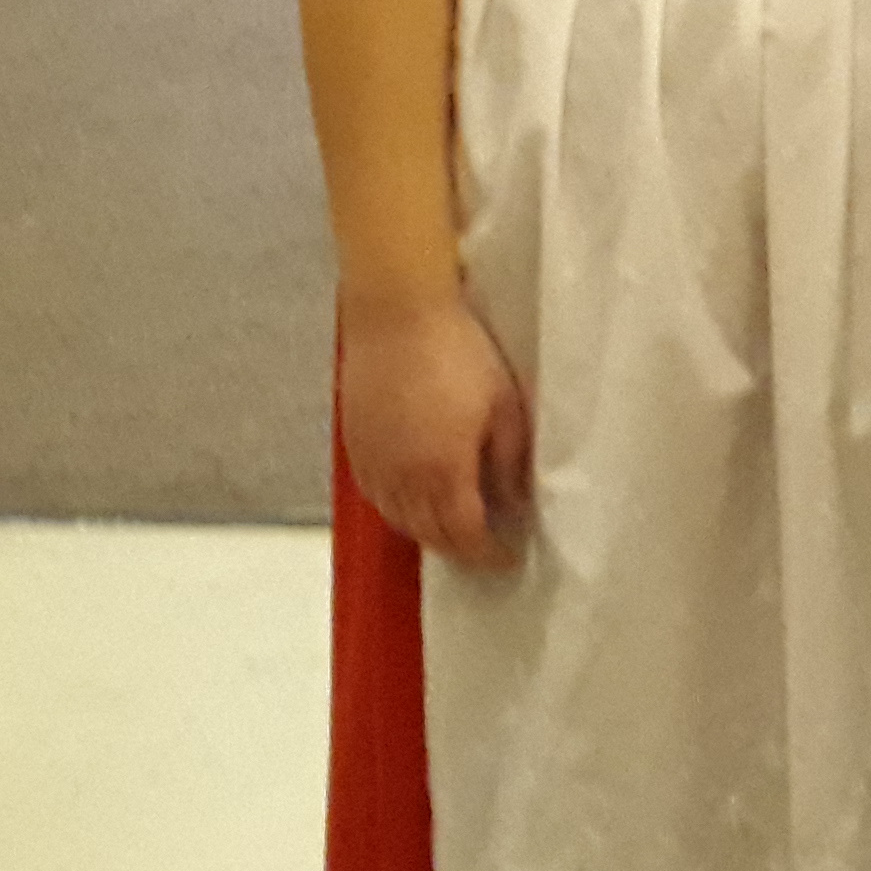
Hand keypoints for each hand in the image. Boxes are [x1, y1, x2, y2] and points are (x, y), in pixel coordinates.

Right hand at [341, 295, 531, 569]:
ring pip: (398, 520)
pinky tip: (414, 501)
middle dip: (459, 551)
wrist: (397, 312)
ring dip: (427, 534)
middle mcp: (402, 478)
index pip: (465, 535)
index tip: (508, 558)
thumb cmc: (458, 351)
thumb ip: (510, 461)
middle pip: (428, 535)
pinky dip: (397, 510)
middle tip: (484, 552)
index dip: (488, 554)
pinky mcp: (355, 445)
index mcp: (443, 472)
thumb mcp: (503, 404)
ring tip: (453, 531)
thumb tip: (516, 501)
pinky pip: (376, 496)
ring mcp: (373, 463)